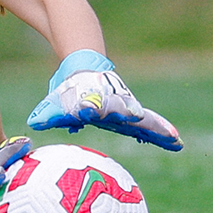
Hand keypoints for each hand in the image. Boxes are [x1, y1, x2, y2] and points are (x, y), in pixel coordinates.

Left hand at [27, 50, 182, 150]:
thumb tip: (35, 123)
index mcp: (99, 102)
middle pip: (133, 116)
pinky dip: (159, 134)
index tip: (119, 115)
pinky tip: (175, 144)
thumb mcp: (57, 100)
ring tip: (177, 141)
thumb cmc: (70, 88)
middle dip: (147, 126)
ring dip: (160, 131)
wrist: (86, 68)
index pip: (102, 108)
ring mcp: (127, 110)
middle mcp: (116, 105)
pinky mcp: (132, 118)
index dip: (106, 111)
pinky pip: (147, 129)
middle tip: (166, 134)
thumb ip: (49, 114)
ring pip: (146, 122)